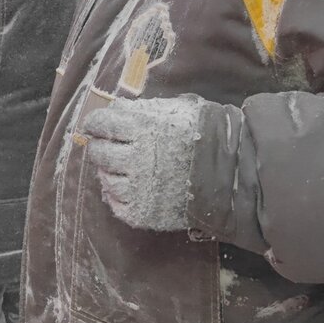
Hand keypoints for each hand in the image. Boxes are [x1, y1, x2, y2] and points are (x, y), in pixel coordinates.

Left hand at [80, 97, 204, 231]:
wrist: (230, 174)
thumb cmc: (205, 135)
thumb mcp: (176, 110)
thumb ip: (144, 109)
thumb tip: (117, 109)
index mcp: (141, 128)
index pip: (102, 123)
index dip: (95, 123)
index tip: (94, 125)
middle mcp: (134, 158)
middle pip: (99, 152)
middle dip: (99, 147)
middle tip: (104, 145)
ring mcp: (137, 189)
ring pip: (106, 179)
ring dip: (107, 172)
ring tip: (119, 168)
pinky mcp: (142, 213)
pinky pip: (116, 204)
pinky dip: (115, 196)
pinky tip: (125, 188)